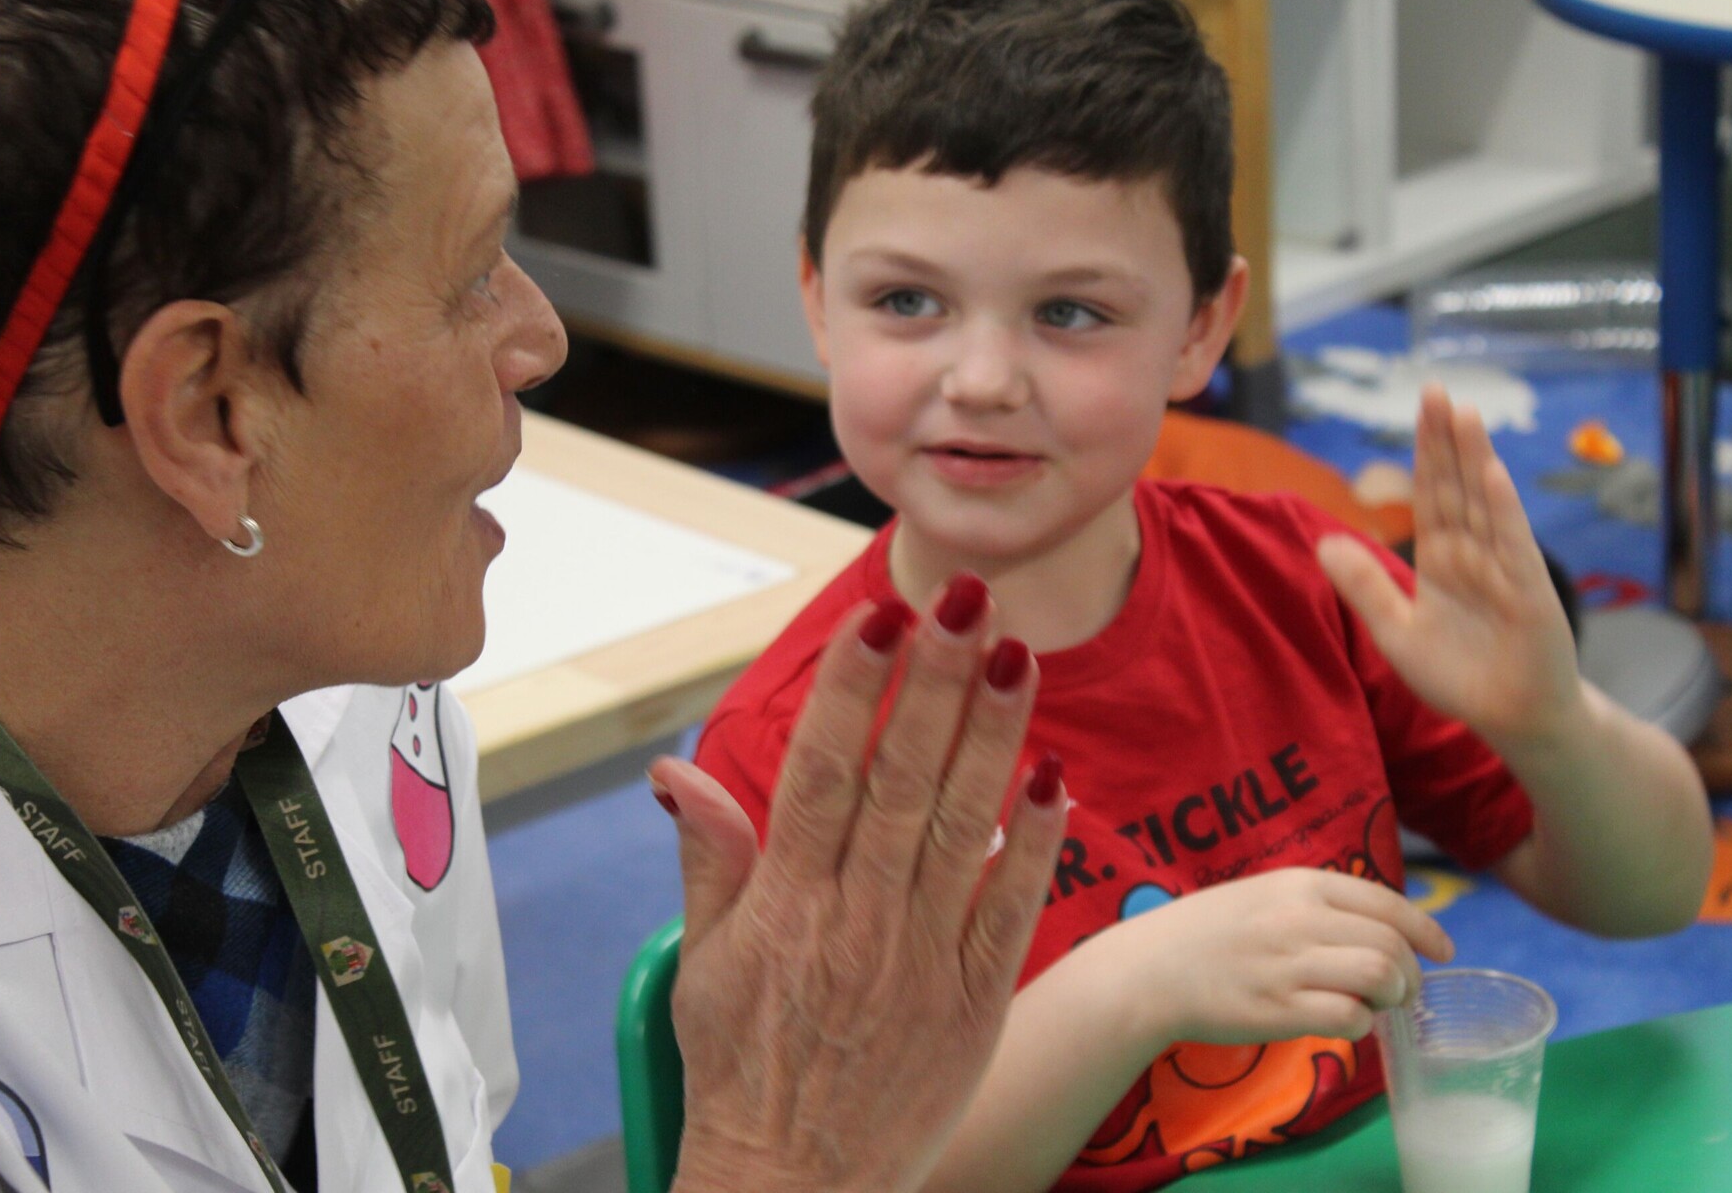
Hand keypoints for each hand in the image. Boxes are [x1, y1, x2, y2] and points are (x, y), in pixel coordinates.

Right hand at [655, 578, 1068, 1192]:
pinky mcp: (975, 1002)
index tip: (877, 617)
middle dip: (934, 683)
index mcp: (784, 904)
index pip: (821, 774)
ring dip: (993, 737)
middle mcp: (855, 922)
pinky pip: (1012, 910)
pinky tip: (1055, 774)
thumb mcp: (704, 965)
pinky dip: (1037, 843)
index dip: (852, 690)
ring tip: (1017, 652)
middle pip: (901, 782)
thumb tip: (675, 769)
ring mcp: (922, 962)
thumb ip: (710, 859)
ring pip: (963, 830)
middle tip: (963, 597)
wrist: (796, 1186)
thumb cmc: (742, 1069)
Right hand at [1100, 867, 1453, 1047]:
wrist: (1149, 968)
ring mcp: (1290, 964)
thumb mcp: (1261, 895)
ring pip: (1379, 977)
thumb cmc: (1204, 933)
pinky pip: (1349, 1017)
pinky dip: (1361, 1024)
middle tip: (1401, 992)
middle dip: (1411, 974)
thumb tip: (1377, 928)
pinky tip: (1346, 1023)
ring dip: (1392, 998)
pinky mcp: (1280, 1009)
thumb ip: (1315, 905)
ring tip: (1377, 1006)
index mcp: (1299, 883)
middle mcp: (1300, 918)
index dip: (1426, 929)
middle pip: (1390, 945)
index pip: (1386, 903)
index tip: (1442, 950)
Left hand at [1317, 386, 1582, 745]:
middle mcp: (1475, 554)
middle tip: (1435, 387)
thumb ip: (1363, 587)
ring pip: (1484, 504)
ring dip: (1474, 458)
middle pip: (1456, 486)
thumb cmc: (1460, 677)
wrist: (1513, 719)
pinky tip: (1491, 474)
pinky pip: (1512, 546)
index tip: (1419, 405)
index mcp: (1442, 559)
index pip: (1430, 494)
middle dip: (1445, 438)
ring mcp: (1504, 569)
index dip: (1424, 451)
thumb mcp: (1396, 632)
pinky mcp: (1528, 594)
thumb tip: (1322, 541)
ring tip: (1463, 413)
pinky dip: (1502, 510)